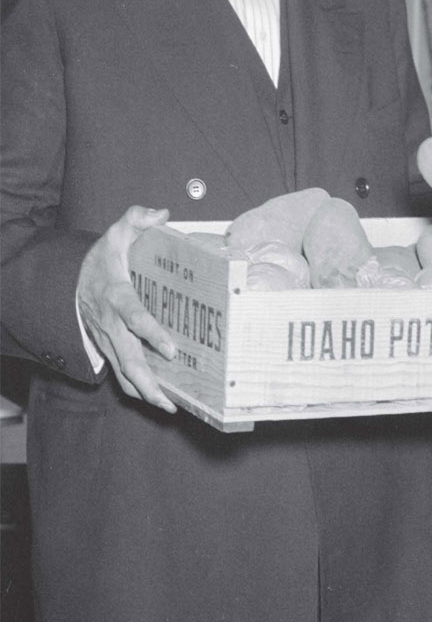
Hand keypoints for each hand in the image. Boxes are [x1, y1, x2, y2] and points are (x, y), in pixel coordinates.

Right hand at [76, 208, 177, 411]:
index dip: (151, 333)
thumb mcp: (117, 232)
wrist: (70, 281)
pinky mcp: (110, 348)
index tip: (171, 349)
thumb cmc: (102, 258)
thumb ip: (138, 219)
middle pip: (127, 357)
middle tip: (170, 398)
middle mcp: (111, 323)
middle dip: (148, 380)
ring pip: (124, 372)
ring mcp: (108, 340)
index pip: (133, 316)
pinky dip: (138, 390)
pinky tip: (160, 399)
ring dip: (145, 392)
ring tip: (170, 406)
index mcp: (115, 294)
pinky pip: (122, 374)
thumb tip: (162, 214)